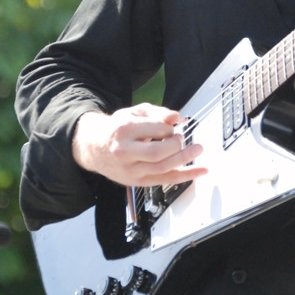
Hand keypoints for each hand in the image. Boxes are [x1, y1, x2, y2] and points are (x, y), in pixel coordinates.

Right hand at [72, 103, 205, 187]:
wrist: (94, 148)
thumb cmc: (116, 129)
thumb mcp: (132, 113)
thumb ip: (155, 113)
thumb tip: (175, 117)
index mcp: (123, 131)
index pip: (154, 129)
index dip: (168, 127)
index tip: (171, 126)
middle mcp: (125, 152)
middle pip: (158, 152)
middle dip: (176, 144)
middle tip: (181, 138)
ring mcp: (131, 170)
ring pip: (163, 168)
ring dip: (185, 159)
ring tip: (198, 149)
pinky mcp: (137, 182)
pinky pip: (165, 180)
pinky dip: (185, 176)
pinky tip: (201, 171)